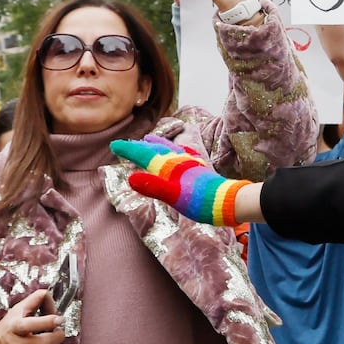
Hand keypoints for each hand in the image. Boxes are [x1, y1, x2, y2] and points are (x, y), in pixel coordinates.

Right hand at [0, 289, 62, 343]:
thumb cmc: (5, 329)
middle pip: (46, 342)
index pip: (31, 324)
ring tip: (48, 342)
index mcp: (14, 327)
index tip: (59, 318)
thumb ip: (33, 301)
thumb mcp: (16, 312)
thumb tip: (48, 292)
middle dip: (58, 335)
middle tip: (57, 331)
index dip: (48, 321)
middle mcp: (15, 343)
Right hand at [112, 135, 254, 226]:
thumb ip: (153, 187)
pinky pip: (184, 155)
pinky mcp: (200, 170)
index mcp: (169, 167)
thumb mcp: (173, 196)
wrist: (229, 202)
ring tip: (150, 140)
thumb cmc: (200, 201)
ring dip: (158, 146)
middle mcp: (179, 161)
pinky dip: (176, 151)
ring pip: (170, 150)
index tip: (114, 145)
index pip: (145, 155)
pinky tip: (182, 152)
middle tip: (129, 144)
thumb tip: (131, 178)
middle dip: (141, 147)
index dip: (129, 150)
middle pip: (156, 150)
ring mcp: (191, 165)